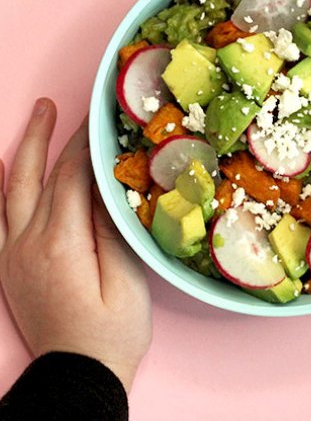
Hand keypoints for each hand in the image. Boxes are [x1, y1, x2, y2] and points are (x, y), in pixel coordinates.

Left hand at [0, 98, 151, 391]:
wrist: (76, 375)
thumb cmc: (111, 334)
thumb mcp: (127, 283)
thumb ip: (114, 231)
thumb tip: (108, 187)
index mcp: (59, 246)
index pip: (72, 179)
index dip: (87, 146)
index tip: (100, 121)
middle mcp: (26, 244)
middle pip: (36, 177)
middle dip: (46, 137)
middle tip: (52, 104)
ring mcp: (12, 255)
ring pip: (11, 190)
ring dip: (22, 153)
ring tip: (34, 121)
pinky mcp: (10, 265)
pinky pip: (0, 215)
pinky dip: (4, 186)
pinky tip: (8, 170)